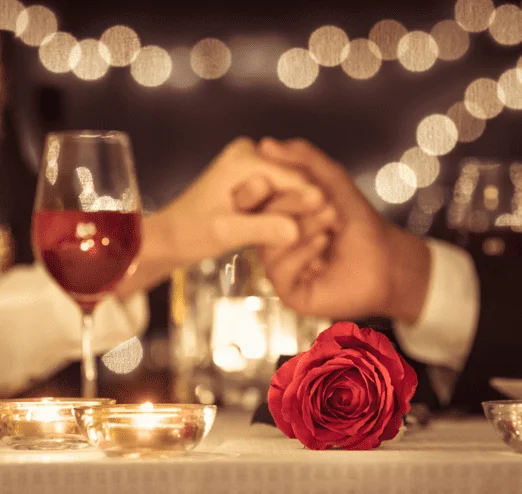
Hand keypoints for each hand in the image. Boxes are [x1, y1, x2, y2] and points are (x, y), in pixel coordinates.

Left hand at [155, 137, 325, 264]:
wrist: (172, 235)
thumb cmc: (191, 233)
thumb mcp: (227, 233)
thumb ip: (262, 229)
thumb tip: (298, 231)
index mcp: (244, 159)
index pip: (294, 180)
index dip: (309, 207)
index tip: (325, 230)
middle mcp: (250, 152)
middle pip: (294, 182)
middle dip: (297, 211)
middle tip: (302, 237)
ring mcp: (252, 163)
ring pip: (289, 189)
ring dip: (290, 214)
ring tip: (293, 237)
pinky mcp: (252, 176)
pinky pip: (279, 193)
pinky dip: (281, 213)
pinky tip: (284, 232)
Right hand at [256, 138, 430, 323]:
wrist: (387, 259)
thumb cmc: (359, 222)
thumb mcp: (331, 181)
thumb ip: (303, 158)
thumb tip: (265, 144)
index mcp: (277, 218)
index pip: (256, 199)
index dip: (272, 186)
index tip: (298, 180)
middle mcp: (273, 242)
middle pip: (261, 219)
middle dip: (294, 204)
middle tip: (324, 200)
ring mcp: (280, 268)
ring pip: (270, 244)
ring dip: (304, 226)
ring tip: (332, 220)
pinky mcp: (289, 291)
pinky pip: (279, 270)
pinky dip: (302, 253)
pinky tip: (324, 243)